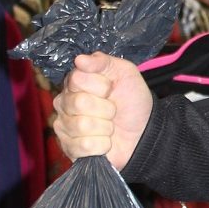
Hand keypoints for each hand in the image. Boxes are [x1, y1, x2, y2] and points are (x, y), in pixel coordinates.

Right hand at [52, 52, 152, 170]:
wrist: (144, 131)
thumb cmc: (132, 100)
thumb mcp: (125, 73)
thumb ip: (103, 62)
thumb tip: (80, 59)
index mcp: (75, 83)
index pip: (77, 79)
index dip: (101, 86)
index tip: (111, 90)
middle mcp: (64, 103)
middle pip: (79, 103)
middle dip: (106, 108)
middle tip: (113, 111)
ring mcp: (64, 126)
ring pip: (82, 126)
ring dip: (105, 127)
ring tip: (110, 127)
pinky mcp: (69, 148)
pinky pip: (83, 146)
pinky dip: (102, 145)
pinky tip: (105, 142)